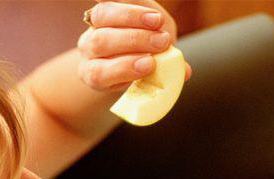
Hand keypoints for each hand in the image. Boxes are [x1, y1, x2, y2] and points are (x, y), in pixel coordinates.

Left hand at [77, 0, 191, 91]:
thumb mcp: (149, 76)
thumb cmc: (138, 68)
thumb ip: (164, 73)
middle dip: (135, 40)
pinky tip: (142, 3)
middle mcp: (89, 50)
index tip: (149, 64)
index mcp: (94, 74)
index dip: (124, 68)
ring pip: (103, 16)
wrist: (124, 53)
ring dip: (134, 17)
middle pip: (102, 42)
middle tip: (162, 42)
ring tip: (159, 22)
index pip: (100, 73)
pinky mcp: (103, 6)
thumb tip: (184, 71)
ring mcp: (92, 26)